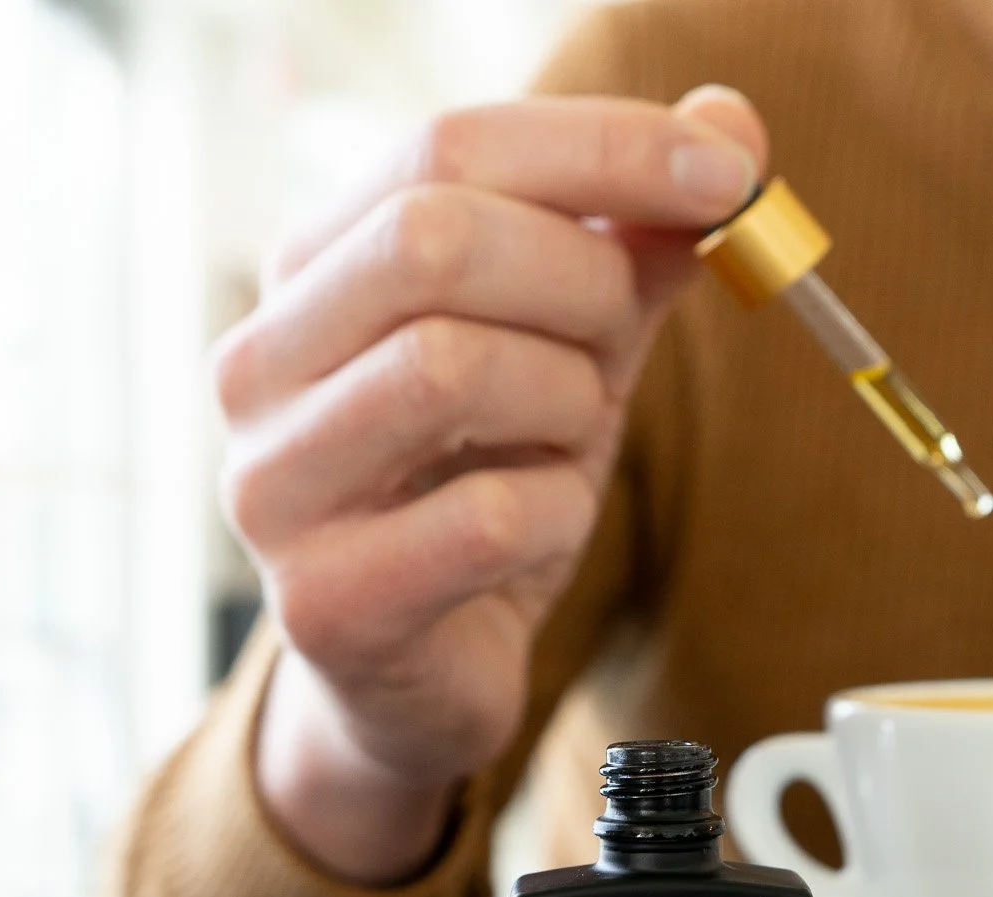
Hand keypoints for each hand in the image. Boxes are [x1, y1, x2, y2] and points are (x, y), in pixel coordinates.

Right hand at [213, 88, 766, 882]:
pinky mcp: (324, 600)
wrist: (420, 676)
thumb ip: (634, 247)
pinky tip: (538, 531)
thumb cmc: (485, 490)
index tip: (728, 171)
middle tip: (620, 336)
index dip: (603, 147)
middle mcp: (261, 362)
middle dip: (578, 280)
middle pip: (429, 239)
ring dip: (565, 402)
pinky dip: (556, 514)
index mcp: (314, 270)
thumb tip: (731, 124)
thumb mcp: (571, 351)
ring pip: (450, 369)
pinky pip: (487, 517)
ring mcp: (275, 484)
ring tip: (563, 444)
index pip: (444, 147)